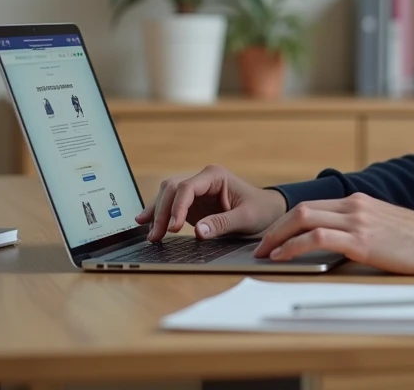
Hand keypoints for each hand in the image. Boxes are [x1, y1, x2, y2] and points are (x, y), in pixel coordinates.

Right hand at [135, 164, 287, 241]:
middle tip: (156, 236)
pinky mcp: (193, 204)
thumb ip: (222, 224)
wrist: (268, 211)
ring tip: (150, 235)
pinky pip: (171, 206)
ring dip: (157, 214)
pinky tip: (145, 223)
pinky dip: (159, 215)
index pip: (187, 187)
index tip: (174, 228)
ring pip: (167, 196)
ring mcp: (196, 191)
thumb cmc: (261, 210)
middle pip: (172, 190)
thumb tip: (198, 232)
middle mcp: (202, 180)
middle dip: (162, 212)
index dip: (177, 207)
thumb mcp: (246, 218)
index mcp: (215, 176)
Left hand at [253, 193, 413, 274]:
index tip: (274, 236)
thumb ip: (364, 228)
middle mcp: (355, 206)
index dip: (288, 221)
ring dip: (278, 237)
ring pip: (304, 219)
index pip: (313, 206)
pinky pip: (316, 238)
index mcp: (360, 202)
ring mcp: (357, 221)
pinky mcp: (361, 240)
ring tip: (266, 254)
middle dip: (275, 228)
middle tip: (261, 246)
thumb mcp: (386, 226)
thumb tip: (344, 244)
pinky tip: (284, 257)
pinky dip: (293, 246)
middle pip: (301, 209)